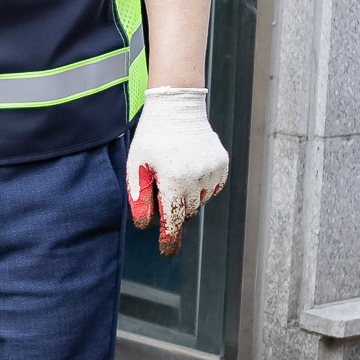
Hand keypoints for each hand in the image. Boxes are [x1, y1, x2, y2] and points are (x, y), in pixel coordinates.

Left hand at [127, 87, 226, 256]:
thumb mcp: (138, 167)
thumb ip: (140, 198)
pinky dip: (199, 185)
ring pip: (199, 201)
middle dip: (173, 205)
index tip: (167, 252)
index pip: (173, 220)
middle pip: (185, 211)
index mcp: (174, 180)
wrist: (178, 107)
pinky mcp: (222, 165)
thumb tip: (146, 226)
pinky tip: (189, 165)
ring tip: (175, 169)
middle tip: (162, 183)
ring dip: (186, 194)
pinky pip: (210, 188)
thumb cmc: (152, 138)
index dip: (169, 239)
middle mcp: (198, 178)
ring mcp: (213, 171)